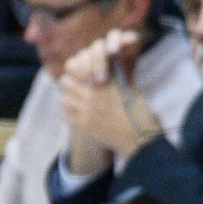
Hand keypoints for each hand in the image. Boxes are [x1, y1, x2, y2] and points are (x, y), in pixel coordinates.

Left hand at [58, 30, 160, 158]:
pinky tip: (79, 114)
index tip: (81, 74)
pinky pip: (66, 115)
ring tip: (77, 101)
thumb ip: (115, 76)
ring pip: (63, 97)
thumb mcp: (130, 88)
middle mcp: (92, 95)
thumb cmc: (139, 112)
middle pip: (65, 81)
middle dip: (70, 82)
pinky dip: (70, 113)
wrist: (139, 138)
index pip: (76, 68)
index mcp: (104, 82)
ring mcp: (86, 111)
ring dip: (69, 98)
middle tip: (76, 87)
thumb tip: (107, 64)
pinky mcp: (83, 125)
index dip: (77, 70)